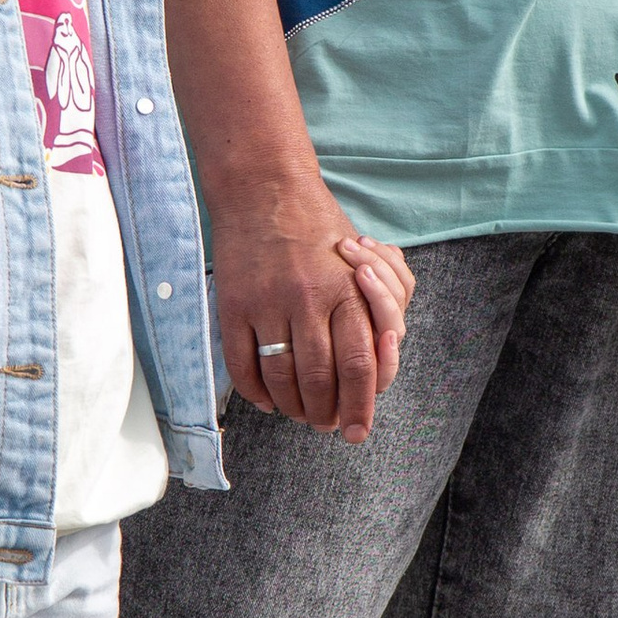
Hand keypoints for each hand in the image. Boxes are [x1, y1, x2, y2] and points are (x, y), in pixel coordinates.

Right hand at [213, 176, 411, 442]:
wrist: (265, 187)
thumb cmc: (323, 229)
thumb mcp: (368, 262)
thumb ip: (383, 307)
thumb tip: (381, 361)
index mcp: (350, 288)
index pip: (361, 365)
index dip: (360, 406)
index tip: (357, 430)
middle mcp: (311, 297)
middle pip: (322, 379)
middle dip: (326, 414)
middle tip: (326, 425)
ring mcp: (269, 302)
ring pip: (282, 378)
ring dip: (292, 407)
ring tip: (299, 414)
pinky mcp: (234, 304)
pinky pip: (243, 364)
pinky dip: (255, 392)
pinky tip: (266, 399)